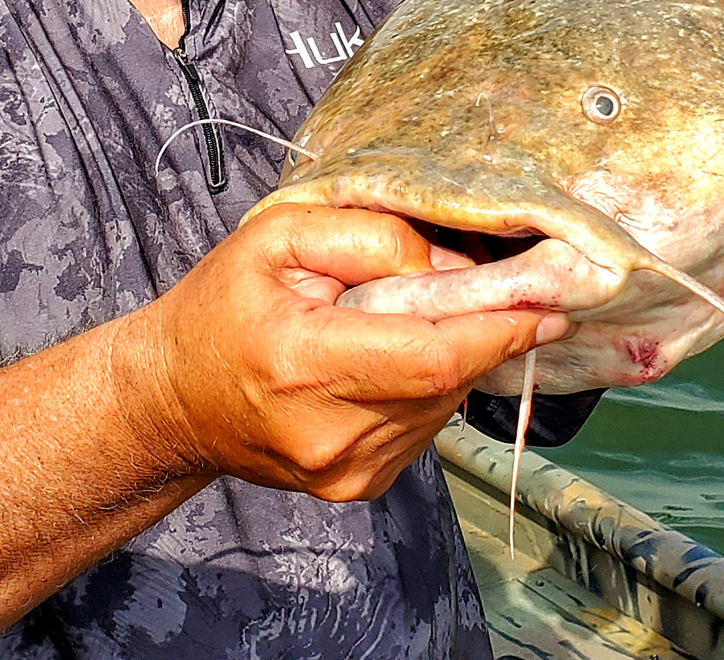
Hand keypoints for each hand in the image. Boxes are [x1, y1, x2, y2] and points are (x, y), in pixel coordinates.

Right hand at [128, 205, 567, 500]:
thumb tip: (448, 264)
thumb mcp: (276, 237)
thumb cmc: (223, 307)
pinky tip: (397, 354)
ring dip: (456, 355)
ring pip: (442, 403)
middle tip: (500, 285)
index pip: (428, 357)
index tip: (548, 302)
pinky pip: (425, 424)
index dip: (496, 329)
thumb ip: (366, 237)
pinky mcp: (359, 486)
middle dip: (484, 329)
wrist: (175, 400)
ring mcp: (346, 471)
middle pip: (445, 380)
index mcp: (301, 363)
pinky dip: (430, 383)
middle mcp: (330, 434)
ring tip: (421, 314)